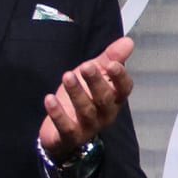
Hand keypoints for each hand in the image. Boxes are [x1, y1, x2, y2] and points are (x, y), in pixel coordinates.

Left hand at [39, 36, 135, 160]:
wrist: (62, 130)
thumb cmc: (84, 97)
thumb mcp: (96, 74)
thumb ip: (110, 58)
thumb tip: (128, 41)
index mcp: (114, 99)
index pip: (124, 89)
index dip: (120, 78)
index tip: (112, 64)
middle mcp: (105, 115)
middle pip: (105, 99)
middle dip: (96, 82)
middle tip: (85, 66)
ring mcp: (88, 127)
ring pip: (86, 112)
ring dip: (77, 94)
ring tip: (67, 76)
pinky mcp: (70, 136)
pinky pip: (66, 127)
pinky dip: (58, 114)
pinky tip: (49, 99)